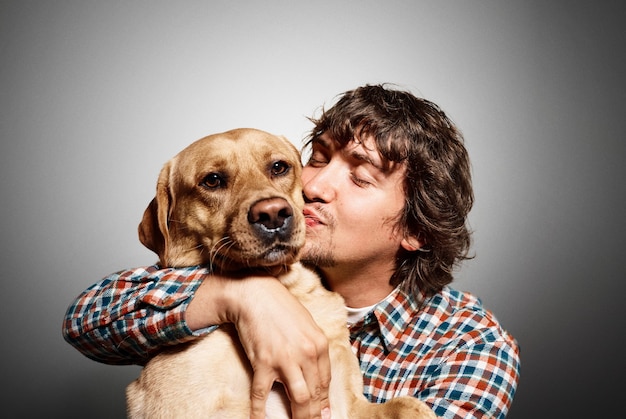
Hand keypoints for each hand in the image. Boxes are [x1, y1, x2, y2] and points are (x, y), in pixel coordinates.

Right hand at [187, 274, 330, 417]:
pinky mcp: (263, 362)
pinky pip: (262, 393)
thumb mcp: (307, 325)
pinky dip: (259, 411)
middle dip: (314, 414)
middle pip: (314, 393)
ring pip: (298, 398)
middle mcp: (306, 353)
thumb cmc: (281, 308)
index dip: (324, 402)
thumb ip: (313, 349)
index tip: (323, 415)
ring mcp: (285, 359)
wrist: (255, 294)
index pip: (325, 382)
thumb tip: (316, 374)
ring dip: (300, 417)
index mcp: (319, 344)